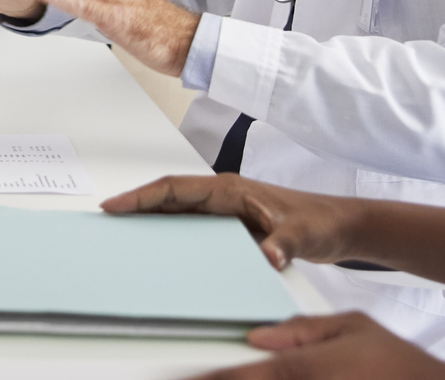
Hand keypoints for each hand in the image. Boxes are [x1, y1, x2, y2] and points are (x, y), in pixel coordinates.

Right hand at [102, 173, 365, 270]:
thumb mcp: (303, 235)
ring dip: (150, 216)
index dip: (143, 196)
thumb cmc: (319, 222)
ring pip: (176, 208)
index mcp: (230, 189)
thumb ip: (283, 245)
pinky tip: (159, 246)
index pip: (176, 188)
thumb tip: (267, 256)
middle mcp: (222, 195)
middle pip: (168, 196)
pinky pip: (190, 223)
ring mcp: (224, 208)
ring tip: (123, 233)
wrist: (337, 225)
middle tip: (107, 219)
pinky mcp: (229, 223)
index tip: (116, 205)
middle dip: (136, 204)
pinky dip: (169, 230)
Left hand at [190, 312, 444, 379]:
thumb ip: (302, 332)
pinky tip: (255, 376)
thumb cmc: (397, 363)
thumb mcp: (351, 328)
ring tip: (216, 373)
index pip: (242, 375)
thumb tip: (258, 337)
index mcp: (304, 369)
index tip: (184, 373)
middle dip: (222, 377)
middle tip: (195, 373)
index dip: (210, 376)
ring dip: (243, 379)